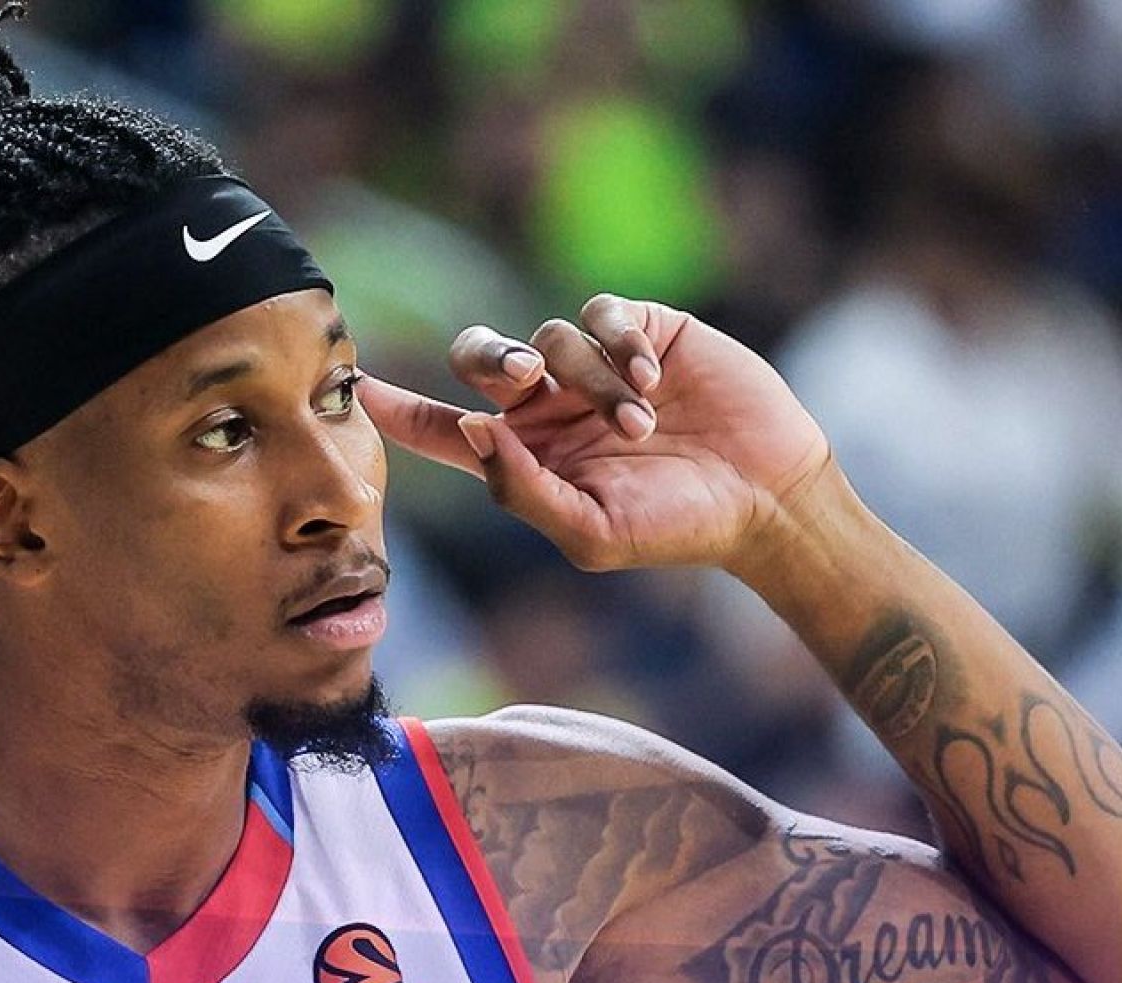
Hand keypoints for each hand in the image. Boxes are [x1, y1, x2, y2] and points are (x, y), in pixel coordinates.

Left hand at [361, 294, 832, 572]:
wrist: (764, 498)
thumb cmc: (674, 527)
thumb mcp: (591, 531)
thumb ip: (522, 490)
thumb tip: (471, 432)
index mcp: (521, 454)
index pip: (441, 426)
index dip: (398, 408)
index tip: (357, 387)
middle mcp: (547, 406)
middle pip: (478, 357)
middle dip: (488, 359)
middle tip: (525, 379)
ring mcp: (592, 365)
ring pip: (549, 338)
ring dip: (593, 381)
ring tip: (642, 425)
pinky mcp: (644, 330)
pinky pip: (604, 312)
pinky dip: (622, 342)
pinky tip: (656, 379)